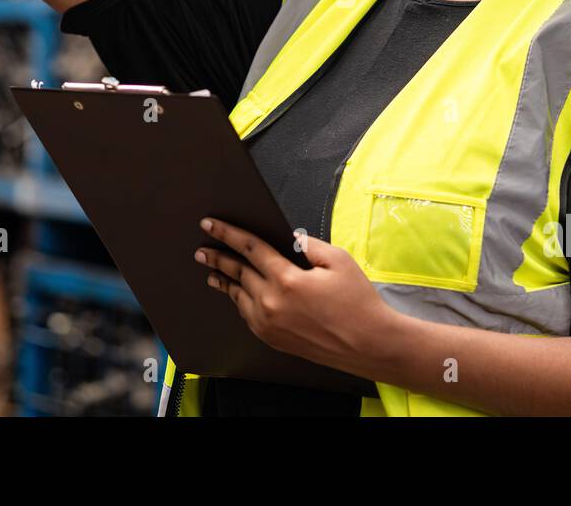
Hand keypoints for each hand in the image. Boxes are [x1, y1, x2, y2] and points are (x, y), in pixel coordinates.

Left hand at [194, 217, 396, 373]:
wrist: (368, 344)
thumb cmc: (357, 301)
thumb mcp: (338, 260)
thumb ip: (308, 244)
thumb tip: (289, 238)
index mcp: (287, 279)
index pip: (249, 248)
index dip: (227, 234)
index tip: (210, 225)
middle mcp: (272, 303)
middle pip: (237, 272)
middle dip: (218, 258)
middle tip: (202, 250)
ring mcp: (269, 324)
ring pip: (238, 296)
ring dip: (223, 281)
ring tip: (212, 272)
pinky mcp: (272, 339)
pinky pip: (247, 315)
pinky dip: (239, 301)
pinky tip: (236, 294)